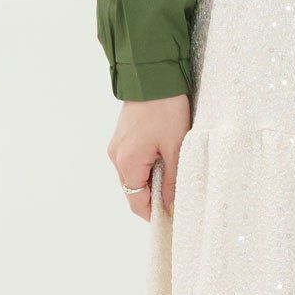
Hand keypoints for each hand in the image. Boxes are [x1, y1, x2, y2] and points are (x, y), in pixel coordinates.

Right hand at [107, 95, 190, 220]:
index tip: (171, 218)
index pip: (136, 203)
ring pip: (133, 175)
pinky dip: (147, 166)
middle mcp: (116, 156)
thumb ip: (172, 179)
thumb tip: (170, 205)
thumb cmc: (166, 110)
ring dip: (151, 180)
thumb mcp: (175, 146)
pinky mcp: (123, 136)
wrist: (153, 76)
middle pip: (133, 190)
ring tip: (174, 176)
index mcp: (127, 163)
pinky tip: (165, 160)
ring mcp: (117, 146)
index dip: (153, 214)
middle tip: (177, 198)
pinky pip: (133, 161)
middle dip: (154, 197)